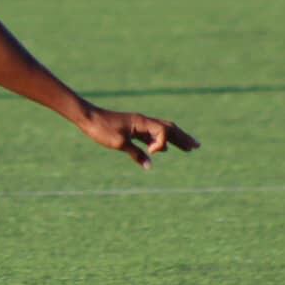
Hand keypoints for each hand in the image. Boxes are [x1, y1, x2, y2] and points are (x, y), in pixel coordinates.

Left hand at [78, 107, 199, 169]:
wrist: (88, 118)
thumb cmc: (102, 129)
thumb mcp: (119, 143)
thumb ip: (136, 154)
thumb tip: (150, 166)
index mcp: (142, 122)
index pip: (163, 131)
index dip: (162, 144)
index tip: (152, 153)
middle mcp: (143, 121)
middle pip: (169, 128)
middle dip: (183, 138)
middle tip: (197, 147)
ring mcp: (139, 125)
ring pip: (162, 131)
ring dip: (175, 139)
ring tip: (187, 147)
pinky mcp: (132, 129)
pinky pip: (151, 135)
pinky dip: (160, 141)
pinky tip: (163, 149)